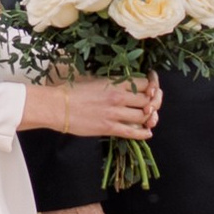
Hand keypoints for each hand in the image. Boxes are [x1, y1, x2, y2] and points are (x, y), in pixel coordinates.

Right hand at [22, 73, 159, 140]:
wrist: (58, 107)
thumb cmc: (73, 92)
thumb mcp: (96, 80)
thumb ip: (113, 83)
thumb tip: (127, 85)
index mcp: (115, 83)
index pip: (144, 83)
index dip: (153, 85)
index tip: (154, 87)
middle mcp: (118, 97)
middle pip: (148, 100)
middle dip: (154, 103)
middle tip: (153, 105)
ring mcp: (115, 113)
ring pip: (144, 116)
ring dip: (150, 118)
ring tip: (149, 118)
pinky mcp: (109, 128)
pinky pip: (133, 132)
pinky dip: (143, 133)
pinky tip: (147, 132)